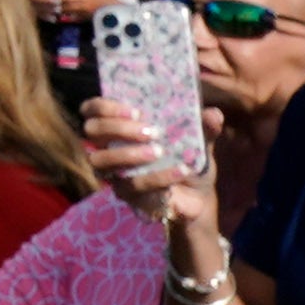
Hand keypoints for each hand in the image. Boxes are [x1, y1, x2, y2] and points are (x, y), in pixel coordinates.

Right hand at [79, 101, 214, 241]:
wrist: (199, 198)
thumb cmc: (188, 161)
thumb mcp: (200, 141)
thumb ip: (205, 127)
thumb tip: (213, 114)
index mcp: (122, 128)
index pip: (92, 111)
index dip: (104, 106)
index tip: (137, 110)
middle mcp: (110, 148)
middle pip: (92, 131)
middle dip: (118, 127)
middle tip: (151, 131)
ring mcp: (114, 172)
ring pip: (100, 160)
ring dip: (128, 153)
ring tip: (159, 151)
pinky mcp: (126, 194)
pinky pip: (133, 184)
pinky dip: (158, 176)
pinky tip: (181, 170)